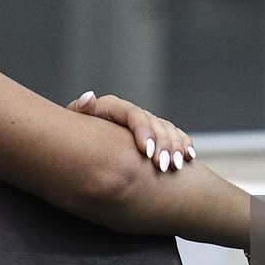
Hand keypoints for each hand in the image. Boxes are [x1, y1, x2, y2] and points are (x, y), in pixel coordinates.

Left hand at [67, 91, 195, 172]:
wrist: (85, 150)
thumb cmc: (77, 139)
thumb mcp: (75, 125)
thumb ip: (80, 111)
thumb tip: (89, 98)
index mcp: (114, 108)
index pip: (134, 114)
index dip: (143, 130)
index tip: (145, 151)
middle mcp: (133, 114)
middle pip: (154, 124)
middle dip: (162, 145)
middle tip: (163, 166)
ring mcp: (148, 124)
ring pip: (168, 131)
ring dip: (175, 148)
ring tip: (176, 166)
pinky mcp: (158, 135)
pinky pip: (176, 136)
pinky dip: (184, 145)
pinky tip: (189, 158)